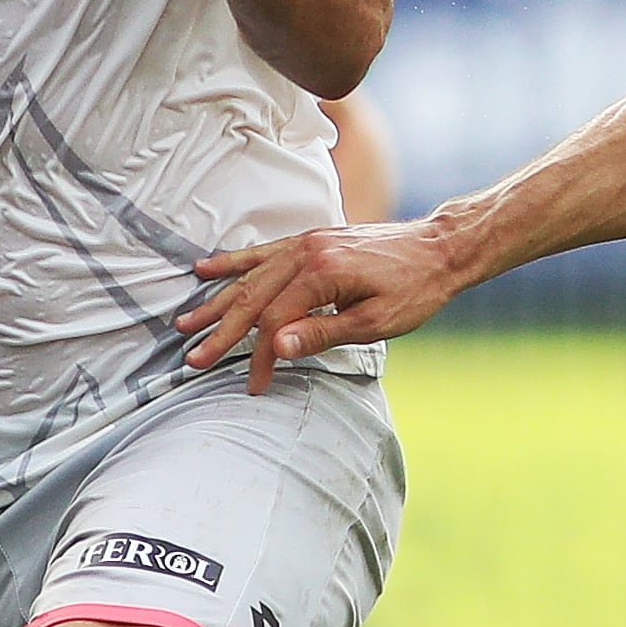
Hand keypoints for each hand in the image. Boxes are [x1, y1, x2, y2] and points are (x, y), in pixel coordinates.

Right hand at [179, 217, 467, 392]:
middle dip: (220, 331)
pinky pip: (262, 253)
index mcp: (322, 274)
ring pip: (250, 276)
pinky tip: (207, 269)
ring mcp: (306, 243)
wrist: (439, 249)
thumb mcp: (375, 323)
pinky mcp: (310, 240)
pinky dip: (233, 262)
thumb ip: (322, 334)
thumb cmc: (414, 290)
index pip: (274, 322)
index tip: (253, 385)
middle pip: (252, 297)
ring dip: (217, 301)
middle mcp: (306, 252)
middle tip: (193, 358)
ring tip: (185, 321)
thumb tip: (275, 348)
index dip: (258, 357)